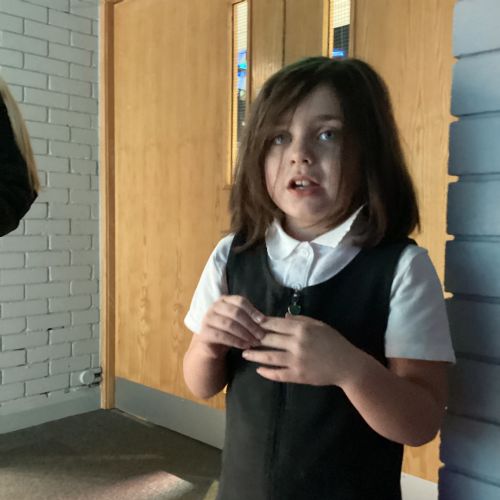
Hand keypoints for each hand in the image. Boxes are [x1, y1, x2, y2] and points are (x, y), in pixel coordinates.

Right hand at [198, 295, 265, 357]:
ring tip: (254, 342)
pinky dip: (236, 341)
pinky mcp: (204, 332)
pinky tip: (245, 346)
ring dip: (244, 334)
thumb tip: (265, 320)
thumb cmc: (230, 331)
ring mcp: (207, 319)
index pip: (240, 301)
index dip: (252, 310)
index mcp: (224, 300)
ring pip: (229, 324)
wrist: (212, 346)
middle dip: (250, 325)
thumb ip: (250, 318)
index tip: (263, 321)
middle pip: (235, 312)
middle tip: (261, 335)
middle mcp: (214, 306)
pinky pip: (222, 336)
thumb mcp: (240, 321)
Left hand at [242, 315, 359, 385]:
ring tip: (245, 354)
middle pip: (269, 339)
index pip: (275, 324)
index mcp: (302, 329)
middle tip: (242, 337)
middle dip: (254, 338)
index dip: (261, 323)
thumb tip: (282, 317)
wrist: (347, 365)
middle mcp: (296, 344)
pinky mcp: (298, 375)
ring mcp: (296, 361)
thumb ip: (300, 320)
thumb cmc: (334, 341)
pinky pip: (278, 374)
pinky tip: (259, 370)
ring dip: (255, 356)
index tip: (250, 322)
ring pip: (269, 357)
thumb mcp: (319, 325)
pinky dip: (267, 373)